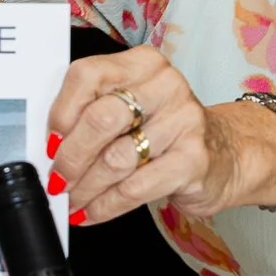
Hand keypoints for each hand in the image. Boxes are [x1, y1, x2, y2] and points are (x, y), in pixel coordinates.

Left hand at [45, 48, 238, 223]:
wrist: (225, 154)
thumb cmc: (164, 131)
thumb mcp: (131, 109)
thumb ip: (93, 114)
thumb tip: (50, 147)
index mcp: (142, 64)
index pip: (88, 75)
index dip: (62, 112)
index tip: (50, 141)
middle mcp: (166, 85)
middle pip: (101, 118)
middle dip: (70, 156)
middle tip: (56, 179)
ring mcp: (184, 122)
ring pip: (116, 159)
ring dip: (85, 187)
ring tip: (71, 199)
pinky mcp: (193, 160)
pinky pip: (135, 188)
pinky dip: (105, 205)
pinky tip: (91, 212)